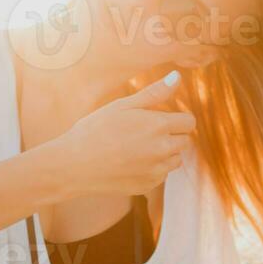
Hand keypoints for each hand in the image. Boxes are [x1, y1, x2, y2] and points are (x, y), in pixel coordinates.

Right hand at [54, 71, 194, 196]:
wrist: (74, 165)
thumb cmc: (94, 130)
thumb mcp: (123, 106)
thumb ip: (154, 93)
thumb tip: (177, 77)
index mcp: (158, 126)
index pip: (189, 122)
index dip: (177, 119)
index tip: (160, 118)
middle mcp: (163, 150)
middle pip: (185, 142)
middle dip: (172, 136)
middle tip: (144, 133)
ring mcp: (156, 171)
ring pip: (175, 161)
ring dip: (164, 154)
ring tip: (136, 149)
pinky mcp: (148, 186)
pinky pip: (160, 176)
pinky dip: (151, 169)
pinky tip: (129, 164)